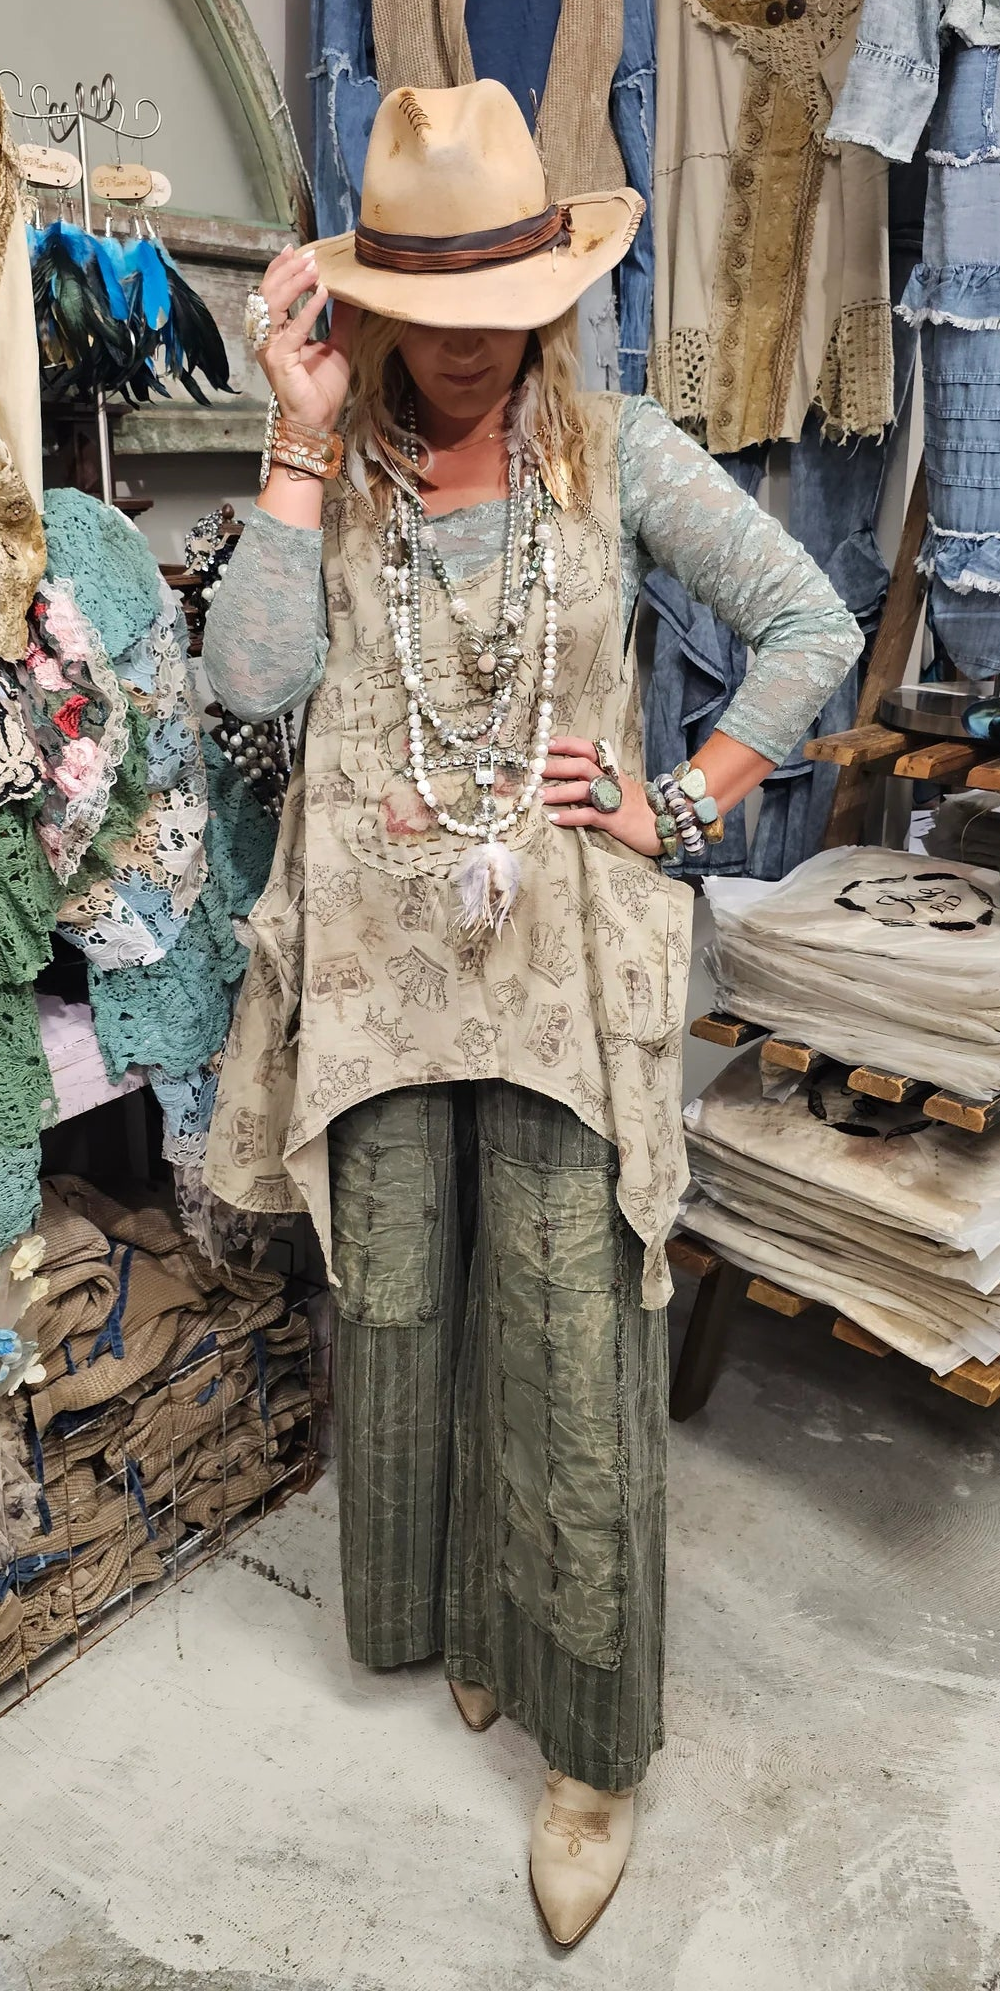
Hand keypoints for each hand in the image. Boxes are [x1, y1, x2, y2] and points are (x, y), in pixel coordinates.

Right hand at [254, 244, 357, 431]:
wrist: (319, 420)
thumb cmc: (323, 389)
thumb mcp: (338, 346)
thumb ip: (342, 321)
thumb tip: (351, 295)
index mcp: (277, 332)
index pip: (273, 293)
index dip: (282, 270)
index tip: (298, 251)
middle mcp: (268, 338)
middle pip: (268, 293)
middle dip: (288, 271)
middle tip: (310, 257)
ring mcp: (270, 348)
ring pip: (273, 305)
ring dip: (294, 283)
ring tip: (314, 270)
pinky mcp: (279, 360)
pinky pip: (292, 329)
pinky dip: (308, 310)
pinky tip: (322, 295)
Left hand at [541, 737, 662, 857]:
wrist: (668, 825)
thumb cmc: (641, 808)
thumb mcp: (622, 788)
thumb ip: (602, 780)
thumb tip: (572, 777)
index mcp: (613, 771)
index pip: (590, 750)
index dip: (568, 744)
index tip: (547, 743)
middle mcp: (613, 781)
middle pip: (582, 765)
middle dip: (557, 766)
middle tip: (535, 769)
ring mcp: (614, 800)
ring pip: (584, 789)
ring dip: (560, 791)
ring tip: (540, 796)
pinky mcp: (615, 820)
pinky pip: (589, 815)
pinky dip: (570, 816)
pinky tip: (554, 818)